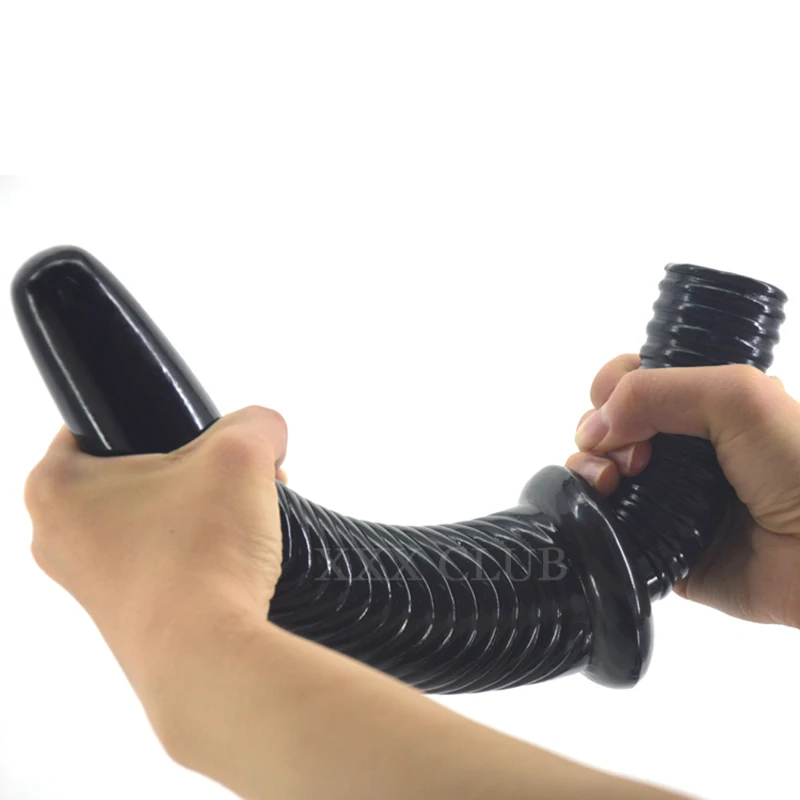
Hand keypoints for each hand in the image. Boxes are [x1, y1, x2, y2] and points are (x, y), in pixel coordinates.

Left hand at [23, 405, 287, 689]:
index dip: (161, 419)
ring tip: (249, 516)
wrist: (209, 659)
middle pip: (138, 472)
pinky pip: (165, 560)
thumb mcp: (241, 455)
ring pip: (155, 517)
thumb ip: (257, 423)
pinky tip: (238, 555)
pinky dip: (200, 551)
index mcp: (57, 487)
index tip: (200, 436)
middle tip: (234, 477)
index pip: (102, 424)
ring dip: (204, 508)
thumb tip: (265, 433)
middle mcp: (58, 538)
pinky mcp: (123, 616)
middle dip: (196, 469)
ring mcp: (88, 583)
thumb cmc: (202, 555)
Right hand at [566, 354, 799, 628]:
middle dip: (598, 430)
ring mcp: (668, 498)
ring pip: (600, 471)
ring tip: (611, 481)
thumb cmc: (798, 470)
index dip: (613, 387)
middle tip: (632, 454)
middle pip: (609, 426)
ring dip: (588, 467)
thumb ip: (657, 391)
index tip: (612, 403)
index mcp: (703, 409)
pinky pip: (608, 524)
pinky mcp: (659, 545)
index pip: (636, 384)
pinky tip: (602, 505)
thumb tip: (597, 426)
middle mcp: (682, 451)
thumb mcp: (737, 397)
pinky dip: (591, 511)